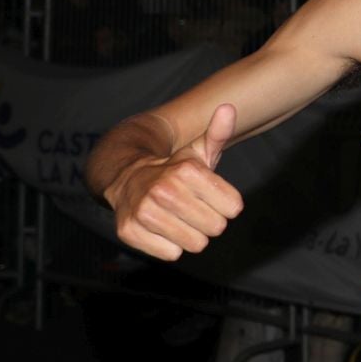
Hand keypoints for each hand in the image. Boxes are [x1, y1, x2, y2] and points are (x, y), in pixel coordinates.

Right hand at [107, 104, 243, 260]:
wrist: (126, 178)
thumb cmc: (174, 170)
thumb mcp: (198, 151)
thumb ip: (218, 133)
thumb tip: (229, 108)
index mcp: (187, 170)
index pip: (234, 208)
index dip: (225, 204)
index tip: (210, 195)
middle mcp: (164, 190)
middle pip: (217, 228)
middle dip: (209, 220)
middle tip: (192, 208)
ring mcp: (144, 212)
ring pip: (196, 244)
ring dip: (191, 235)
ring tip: (177, 218)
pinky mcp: (130, 232)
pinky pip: (172, 254)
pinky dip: (169, 246)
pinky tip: (160, 228)